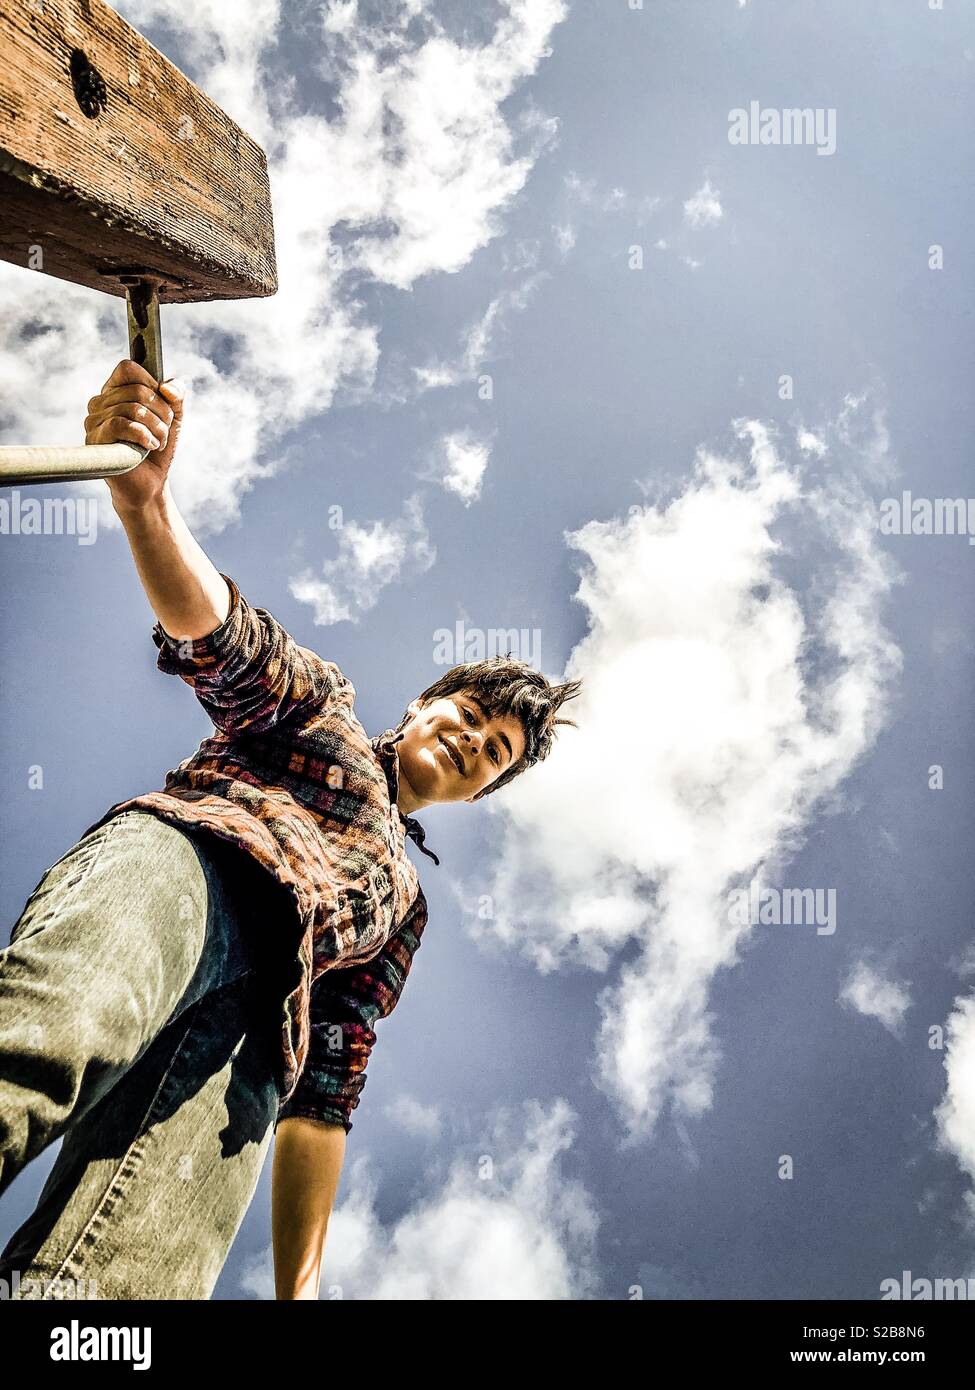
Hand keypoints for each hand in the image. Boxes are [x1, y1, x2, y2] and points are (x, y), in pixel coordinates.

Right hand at [85, 359, 185, 511]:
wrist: (150, 484)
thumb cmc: (158, 448)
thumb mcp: (174, 417)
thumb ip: (177, 394)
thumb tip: (166, 388)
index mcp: (114, 392)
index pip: (127, 368)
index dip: (150, 382)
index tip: (162, 403)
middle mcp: (99, 403)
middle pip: (136, 390)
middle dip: (162, 412)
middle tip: (164, 431)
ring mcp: (93, 421)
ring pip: (132, 408)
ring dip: (157, 428)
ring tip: (157, 443)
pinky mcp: (95, 439)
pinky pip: (121, 424)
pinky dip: (144, 435)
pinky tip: (149, 447)